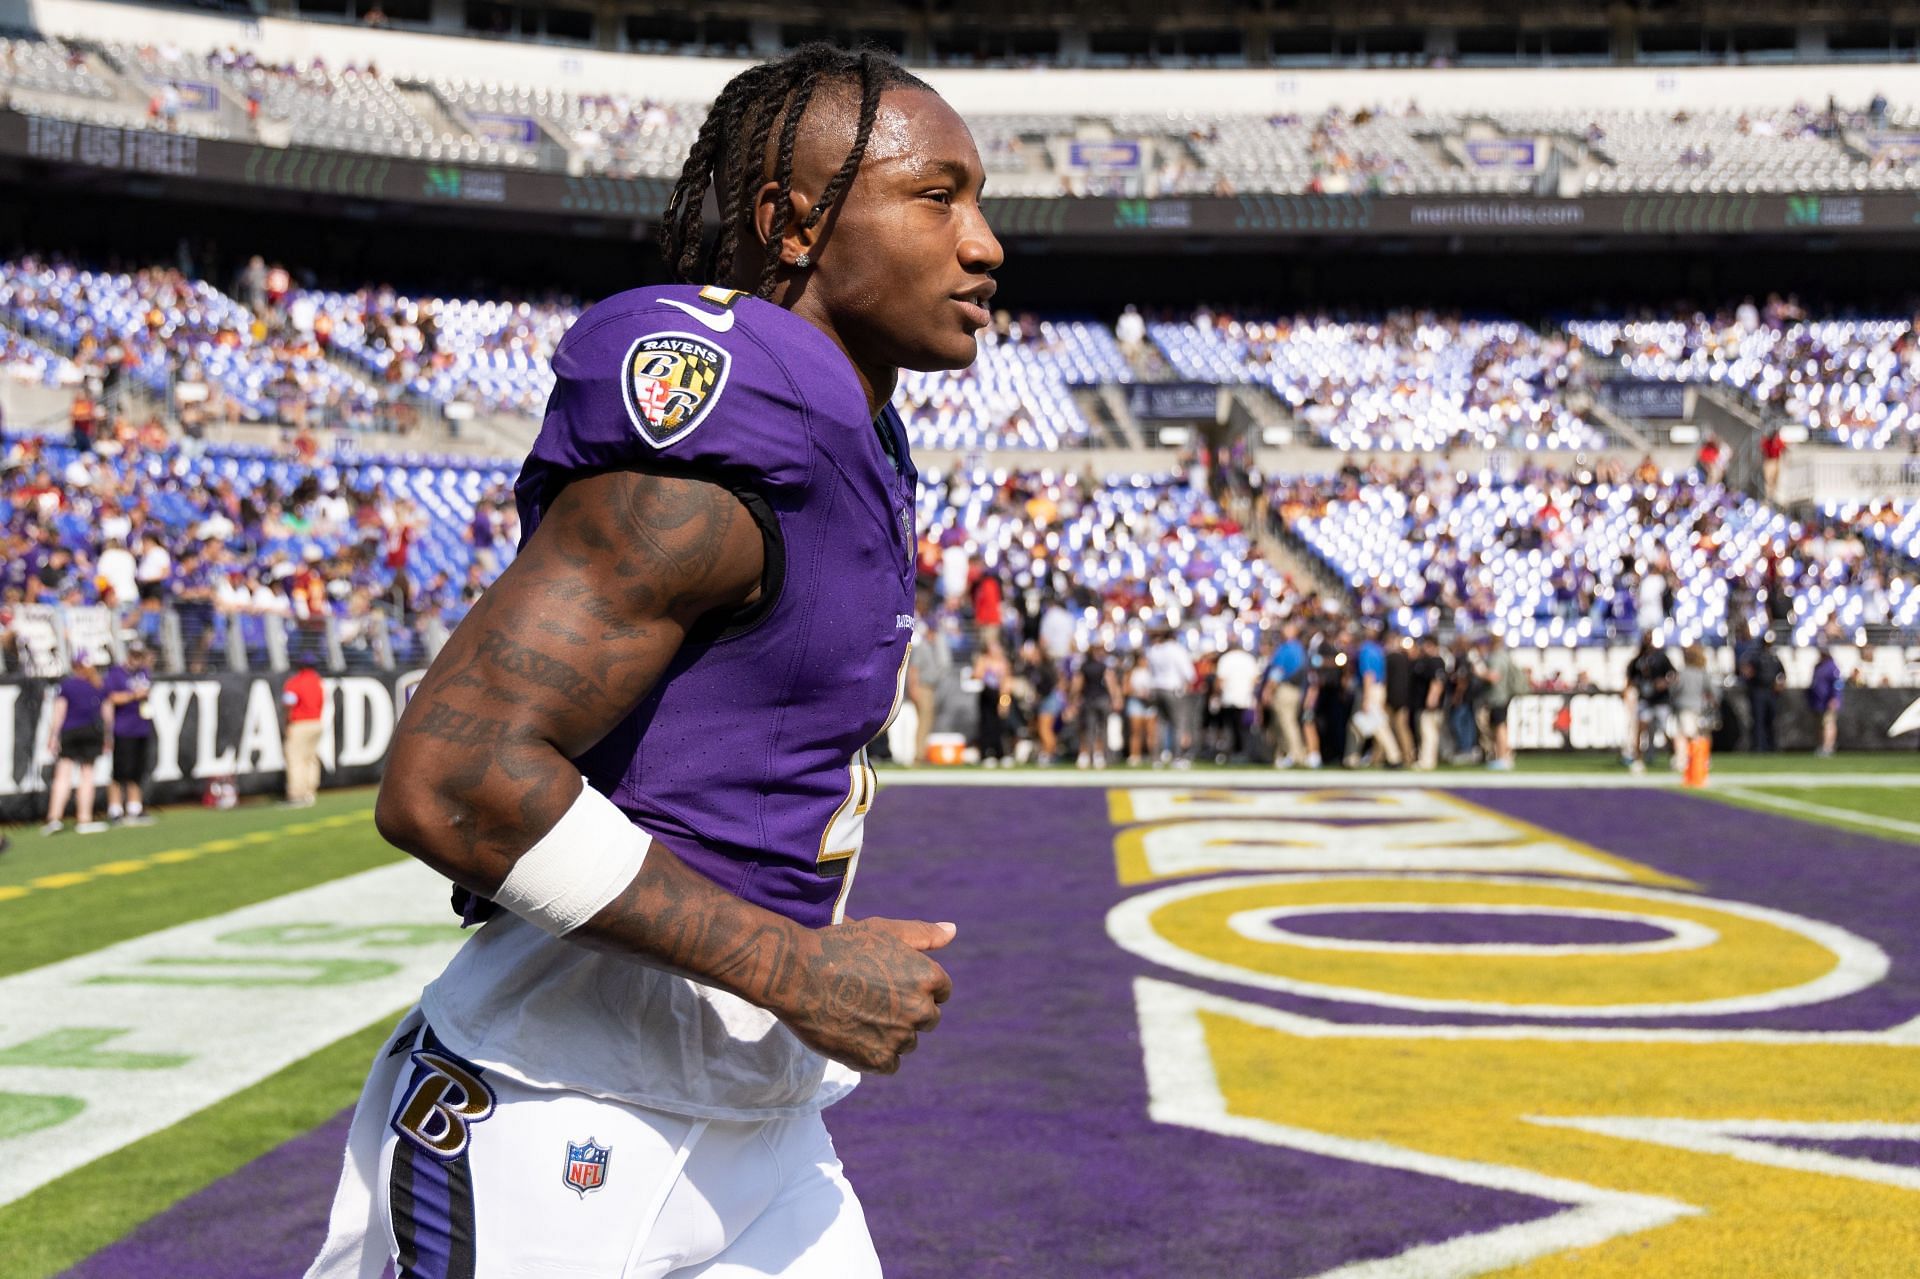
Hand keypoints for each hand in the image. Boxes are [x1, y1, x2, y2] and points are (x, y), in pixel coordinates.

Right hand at [781, 917, 954, 1074]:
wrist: (798, 975)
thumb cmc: (840, 947)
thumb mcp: (883, 931)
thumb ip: (923, 934)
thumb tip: (953, 931)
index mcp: (928, 977)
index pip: (941, 991)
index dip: (916, 987)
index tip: (891, 983)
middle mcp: (920, 1009)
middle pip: (928, 1019)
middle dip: (907, 1012)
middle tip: (872, 1000)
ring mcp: (900, 1037)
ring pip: (907, 1043)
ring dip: (891, 1034)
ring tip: (859, 1016)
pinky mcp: (878, 1060)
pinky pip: (890, 1064)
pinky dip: (875, 1055)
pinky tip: (854, 1035)